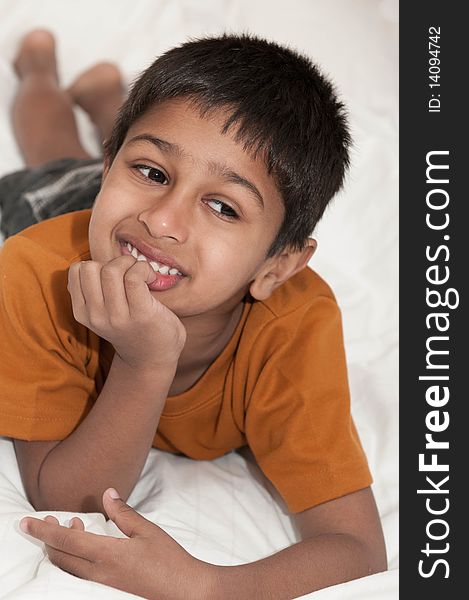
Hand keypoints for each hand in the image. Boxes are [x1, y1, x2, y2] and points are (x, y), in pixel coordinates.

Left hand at [20, 488, 215, 599]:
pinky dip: (75, 557)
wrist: (184, 590)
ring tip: (72, 525)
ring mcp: (104, 583)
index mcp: (108, 555)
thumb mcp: (147, 531)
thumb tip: (107, 494)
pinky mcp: (110, 587)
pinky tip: (87, 544)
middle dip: (48, 538)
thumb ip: (124, 513)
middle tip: (48, 519)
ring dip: (63, 547)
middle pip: (61, 557)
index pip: (66, 542)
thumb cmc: (169, 559)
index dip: (44, 531)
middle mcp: (100, 572)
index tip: (26, 522)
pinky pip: (82, 573)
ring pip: (70, 567)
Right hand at [68, 256, 185, 370]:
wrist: (152, 359)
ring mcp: (117, 316)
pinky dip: (143, 269)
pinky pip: (134, 277)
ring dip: (130, 264)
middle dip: (112, 262)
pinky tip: (151, 279)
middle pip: (91, 267)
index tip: (115, 275)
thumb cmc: (130, 328)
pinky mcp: (140, 314)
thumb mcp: (101, 314)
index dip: (96, 263)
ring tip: (142, 275)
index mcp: (82, 312)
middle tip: (130, 273)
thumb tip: (85, 266)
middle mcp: (95, 315)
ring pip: (112, 270)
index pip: (76, 270)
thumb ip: (91, 294)